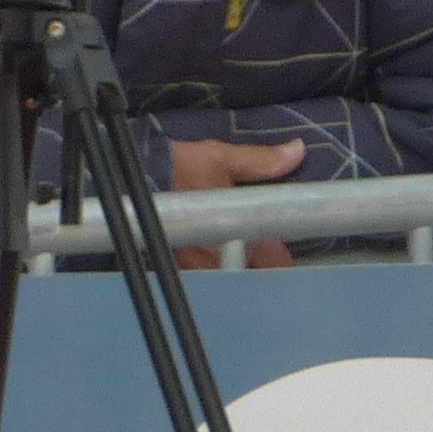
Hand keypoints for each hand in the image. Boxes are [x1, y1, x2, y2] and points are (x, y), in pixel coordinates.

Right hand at [164, 133, 302, 268]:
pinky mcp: (179, 268)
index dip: (282, 257)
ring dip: (238, 272)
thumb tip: (296, 151)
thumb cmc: (180, 168)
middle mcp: (219, 256)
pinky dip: (214, 273)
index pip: (275, 260)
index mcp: (238, 231)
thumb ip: (262, 161)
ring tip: (237, 259)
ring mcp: (197, 267)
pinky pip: (205, 280)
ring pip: (230, 280)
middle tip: (262, 256)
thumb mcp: (222, 158)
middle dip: (260, 269)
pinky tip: (213, 262)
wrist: (136, 176)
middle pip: (253, 277)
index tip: (282, 250)